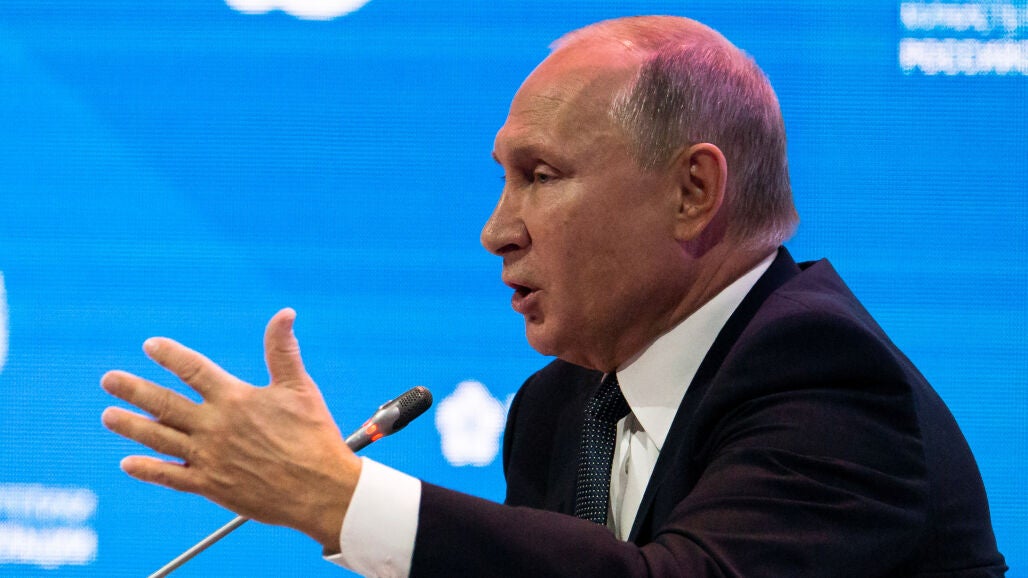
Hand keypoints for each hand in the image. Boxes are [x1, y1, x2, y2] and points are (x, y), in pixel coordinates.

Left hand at [100, 308, 360, 549]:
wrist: (319, 489)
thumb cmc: (313, 436)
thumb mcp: (300, 387)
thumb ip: (283, 350)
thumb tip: (285, 312)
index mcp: (235, 399)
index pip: (193, 370)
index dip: (170, 355)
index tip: (150, 346)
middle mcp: (215, 426)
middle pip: (164, 403)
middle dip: (133, 390)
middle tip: (109, 379)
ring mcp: (209, 457)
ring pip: (159, 438)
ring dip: (130, 426)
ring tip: (108, 416)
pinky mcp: (211, 485)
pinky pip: (170, 477)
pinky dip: (148, 470)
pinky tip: (128, 464)